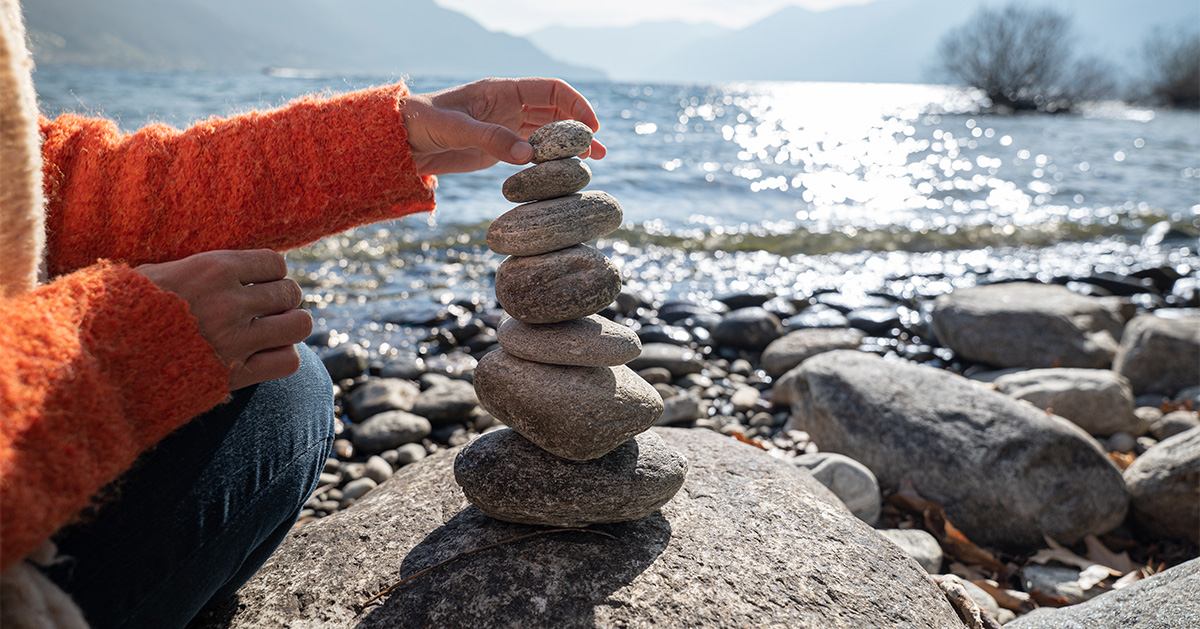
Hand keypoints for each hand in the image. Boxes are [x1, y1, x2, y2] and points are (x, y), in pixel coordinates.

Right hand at [135, 250, 312, 390]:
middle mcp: (229, 302)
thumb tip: (238, 265)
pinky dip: (282, 357)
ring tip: (270, 331)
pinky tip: (264, 355)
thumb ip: (200, 267)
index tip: (259, 283)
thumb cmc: (122, 311)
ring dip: (288, 327)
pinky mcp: (235, 375)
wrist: (100, 360)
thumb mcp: (157, 272)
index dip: (271, 273)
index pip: (275, 263)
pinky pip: (288, 361)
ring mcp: (235, 340)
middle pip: (290, 293)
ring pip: (299, 324)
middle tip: (264, 310)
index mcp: (212, 269)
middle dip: (282, 300)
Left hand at [402, 77, 607, 175]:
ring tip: (594, 160)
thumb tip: (529, 155)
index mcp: (501, 90)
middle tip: (597, 150)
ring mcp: (505, 127)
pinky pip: (532, 150)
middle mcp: (508, 106)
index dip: (575, 104)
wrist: (399, 141)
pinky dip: (551, 159)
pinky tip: (563, 171)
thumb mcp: (455, 130)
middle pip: (555, 111)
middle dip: (579, 127)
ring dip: (570, 144)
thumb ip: (491, 139)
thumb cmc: (422, 123)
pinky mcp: (499, 148)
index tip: (591, 127)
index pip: (550, 90)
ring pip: (548, 132)